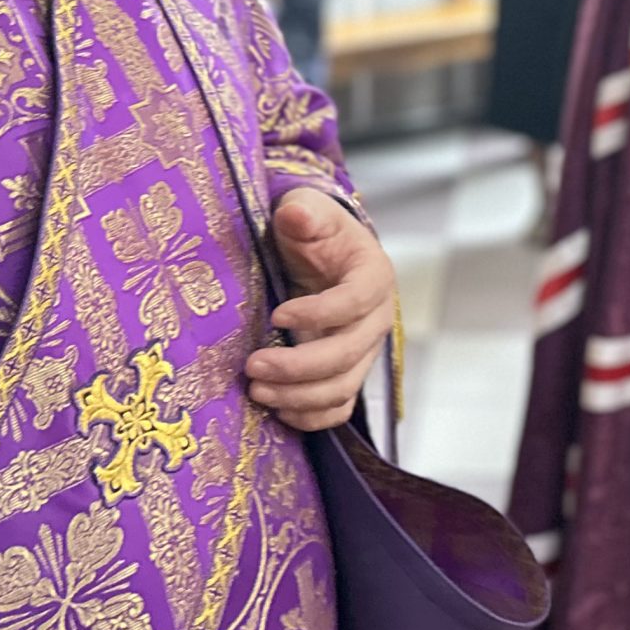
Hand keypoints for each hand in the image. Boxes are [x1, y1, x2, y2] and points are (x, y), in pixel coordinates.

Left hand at [247, 189, 396, 431]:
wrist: (321, 255)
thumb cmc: (313, 232)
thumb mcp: (307, 212)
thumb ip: (303, 213)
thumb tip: (295, 215)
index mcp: (373, 276)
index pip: (355, 302)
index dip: (319, 314)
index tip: (277, 315)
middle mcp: (377, 319)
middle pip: (348, 354)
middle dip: (299, 366)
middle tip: (252, 366)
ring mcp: (364, 350)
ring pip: (342, 387)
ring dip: (300, 397)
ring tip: (257, 392)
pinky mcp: (348, 373)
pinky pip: (338, 407)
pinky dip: (312, 417)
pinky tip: (278, 412)